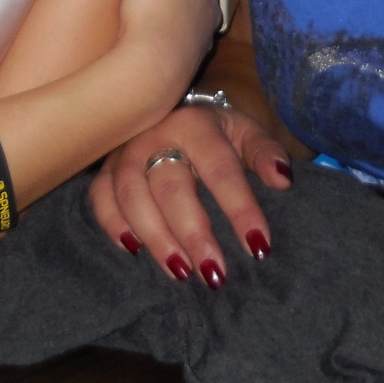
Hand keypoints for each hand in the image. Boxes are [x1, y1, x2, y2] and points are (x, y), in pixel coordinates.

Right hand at [89, 104, 292, 286]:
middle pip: (171, 186)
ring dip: (155, 236)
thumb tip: (283, 179)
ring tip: (180, 272)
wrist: (173, 109)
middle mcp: (156, 134)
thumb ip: (266, 153)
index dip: (240, 208)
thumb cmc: (216, 132)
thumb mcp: (246, 132)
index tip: (259, 247)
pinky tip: (133, 251)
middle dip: (193, 233)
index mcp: (196, 124)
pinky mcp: (105, 169)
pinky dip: (113, 224)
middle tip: (214, 273)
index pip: (221, 169)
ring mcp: (125, 152)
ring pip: (131, 195)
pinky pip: (100, 197)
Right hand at [109, 0, 223, 114]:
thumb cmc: (154, 7)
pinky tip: (145, 37)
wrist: (148, 71)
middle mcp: (210, 10)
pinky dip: (163, 35)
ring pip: (185, 15)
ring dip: (168, 9)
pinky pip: (173, 41)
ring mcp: (198, 39)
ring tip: (142, 6)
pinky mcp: (182, 64)